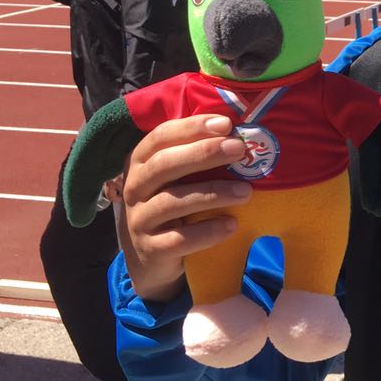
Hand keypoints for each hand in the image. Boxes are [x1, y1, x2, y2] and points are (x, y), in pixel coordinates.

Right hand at [114, 114, 250, 302]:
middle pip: (164, 165)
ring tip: (245, 191)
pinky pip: (179, 239)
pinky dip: (207, 231)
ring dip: (212, 194)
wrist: (150, 257)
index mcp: (140, 162)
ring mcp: (139, 220)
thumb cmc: (170, 202)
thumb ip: (194, 155)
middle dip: (203, 153)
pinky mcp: (150, 250)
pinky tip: (231, 224)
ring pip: (172, 202)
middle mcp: (134, 188)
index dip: (191, 128)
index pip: (160, 137)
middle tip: (239, 149)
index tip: (226, 124)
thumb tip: (237, 132)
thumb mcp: (175, 177)